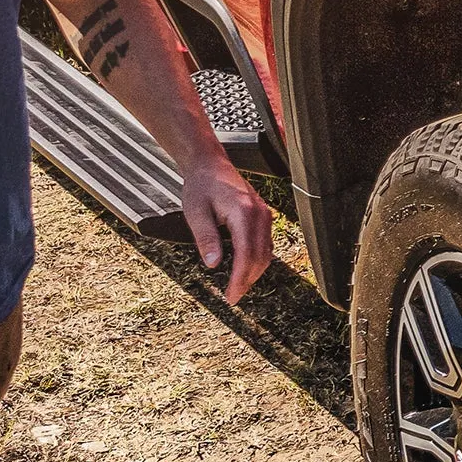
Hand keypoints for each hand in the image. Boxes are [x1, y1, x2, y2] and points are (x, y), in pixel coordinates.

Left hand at [183, 153, 276, 304]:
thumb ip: (206, 238)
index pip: (247, 254)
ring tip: (238, 286)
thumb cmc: (201, 185)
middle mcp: (259, 213)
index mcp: (243, 212)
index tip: (231, 295)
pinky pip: (266, 242)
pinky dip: (257, 259)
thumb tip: (214, 264)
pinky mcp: (263, 214)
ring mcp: (264, 213)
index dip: (240, 279)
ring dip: (254, 271)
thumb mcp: (195, 212)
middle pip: (261, 256)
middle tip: (232, 296)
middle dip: (248, 280)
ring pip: (267, 251)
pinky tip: (245, 268)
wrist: (209, 164)